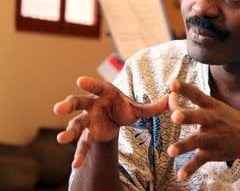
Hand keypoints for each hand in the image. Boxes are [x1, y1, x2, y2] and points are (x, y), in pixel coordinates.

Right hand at [54, 76, 168, 167]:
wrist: (115, 120)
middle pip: (78, 102)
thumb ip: (155, 106)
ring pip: (76, 124)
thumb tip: (175, 98)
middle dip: (68, 105)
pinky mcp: (89, 134)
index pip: (97, 87)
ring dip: (68, 131)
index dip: (89, 83)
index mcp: (105, 93)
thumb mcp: (139, 108)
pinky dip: (79, 154)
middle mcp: (92, 104)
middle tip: (58, 109)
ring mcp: (88, 119)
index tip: (80, 80)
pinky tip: (75, 165)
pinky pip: (83, 144)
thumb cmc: (124, 108)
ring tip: (61, 140)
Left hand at [166, 79, 239, 179]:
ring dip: (183, 146)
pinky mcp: (212, 153)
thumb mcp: (215, 107)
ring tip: (171, 151)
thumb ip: (191, 103)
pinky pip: (200, 161)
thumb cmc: (226, 118)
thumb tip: (168, 97)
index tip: (172, 82)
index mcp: (212, 106)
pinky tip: (180, 176)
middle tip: (175, 117)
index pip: (197, 94)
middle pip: (198, 116)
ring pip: (196, 140)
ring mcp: (213, 137)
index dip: (185, 88)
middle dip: (187, 116)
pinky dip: (190, 169)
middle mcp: (212, 120)